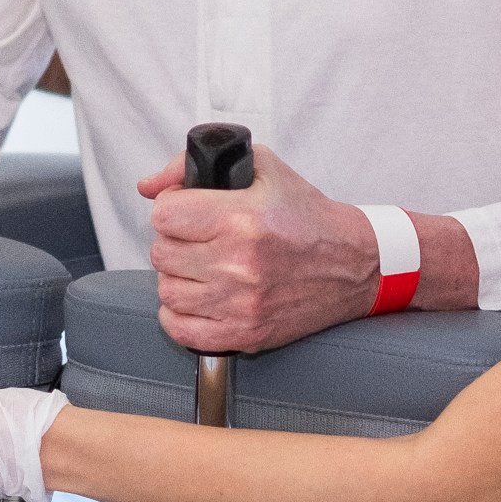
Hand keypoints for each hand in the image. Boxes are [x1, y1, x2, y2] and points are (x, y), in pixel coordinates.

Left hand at [140, 146, 379, 352]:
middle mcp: (238, 264)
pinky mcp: (245, 334)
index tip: (186, 210)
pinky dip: (180, 315)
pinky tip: (201, 297)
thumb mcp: (261, 168)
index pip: (164, 215)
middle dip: (175, 241)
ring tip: (202, 266)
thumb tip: (147, 186)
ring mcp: (241, 304)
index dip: (171, 208)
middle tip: (198, 238)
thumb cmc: (307, 216)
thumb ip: (193, 167)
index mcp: (242, 219)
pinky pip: (181, 330)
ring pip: (167, 292)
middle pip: (161, 253)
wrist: (353, 263)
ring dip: (178, 277)